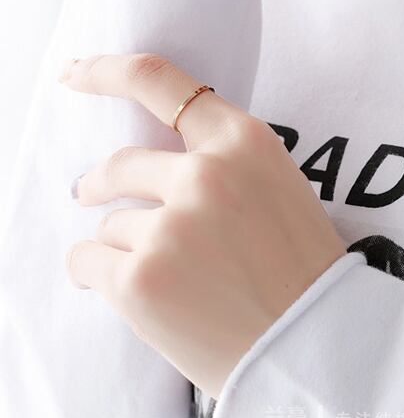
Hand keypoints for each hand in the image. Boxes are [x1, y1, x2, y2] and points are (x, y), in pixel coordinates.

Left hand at [59, 53, 346, 400]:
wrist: (314, 345)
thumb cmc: (300, 268)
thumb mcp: (277, 188)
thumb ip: (222, 163)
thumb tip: (150, 164)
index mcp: (246, 143)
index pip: (159, 81)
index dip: (107, 72)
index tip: (75, 75)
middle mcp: (206, 175)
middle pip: (120, 165)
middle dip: (101, 184)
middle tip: (90, 194)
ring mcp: (171, 227)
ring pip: (109, 223)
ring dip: (125, 245)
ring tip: (166, 276)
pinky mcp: (140, 280)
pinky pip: (87, 261)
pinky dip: (96, 274)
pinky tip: (128, 290)